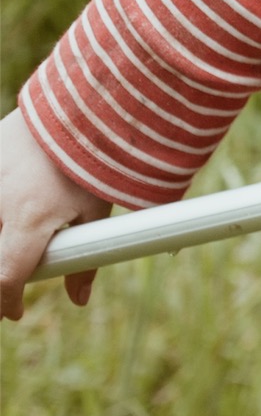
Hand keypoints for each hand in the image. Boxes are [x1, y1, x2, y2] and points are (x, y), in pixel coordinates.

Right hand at [0, 107, 112, 319]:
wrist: (78, 104)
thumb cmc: (94, 160)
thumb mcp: (97, 210)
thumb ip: (85, 257)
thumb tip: (79, 299)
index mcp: (28, 221)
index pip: (5, 278)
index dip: (8, 302)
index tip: (16, 312)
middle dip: (3, 267)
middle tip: (17, 274)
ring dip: (4, 234)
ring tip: (29, 223)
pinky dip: (3, 205)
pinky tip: (20, 198)